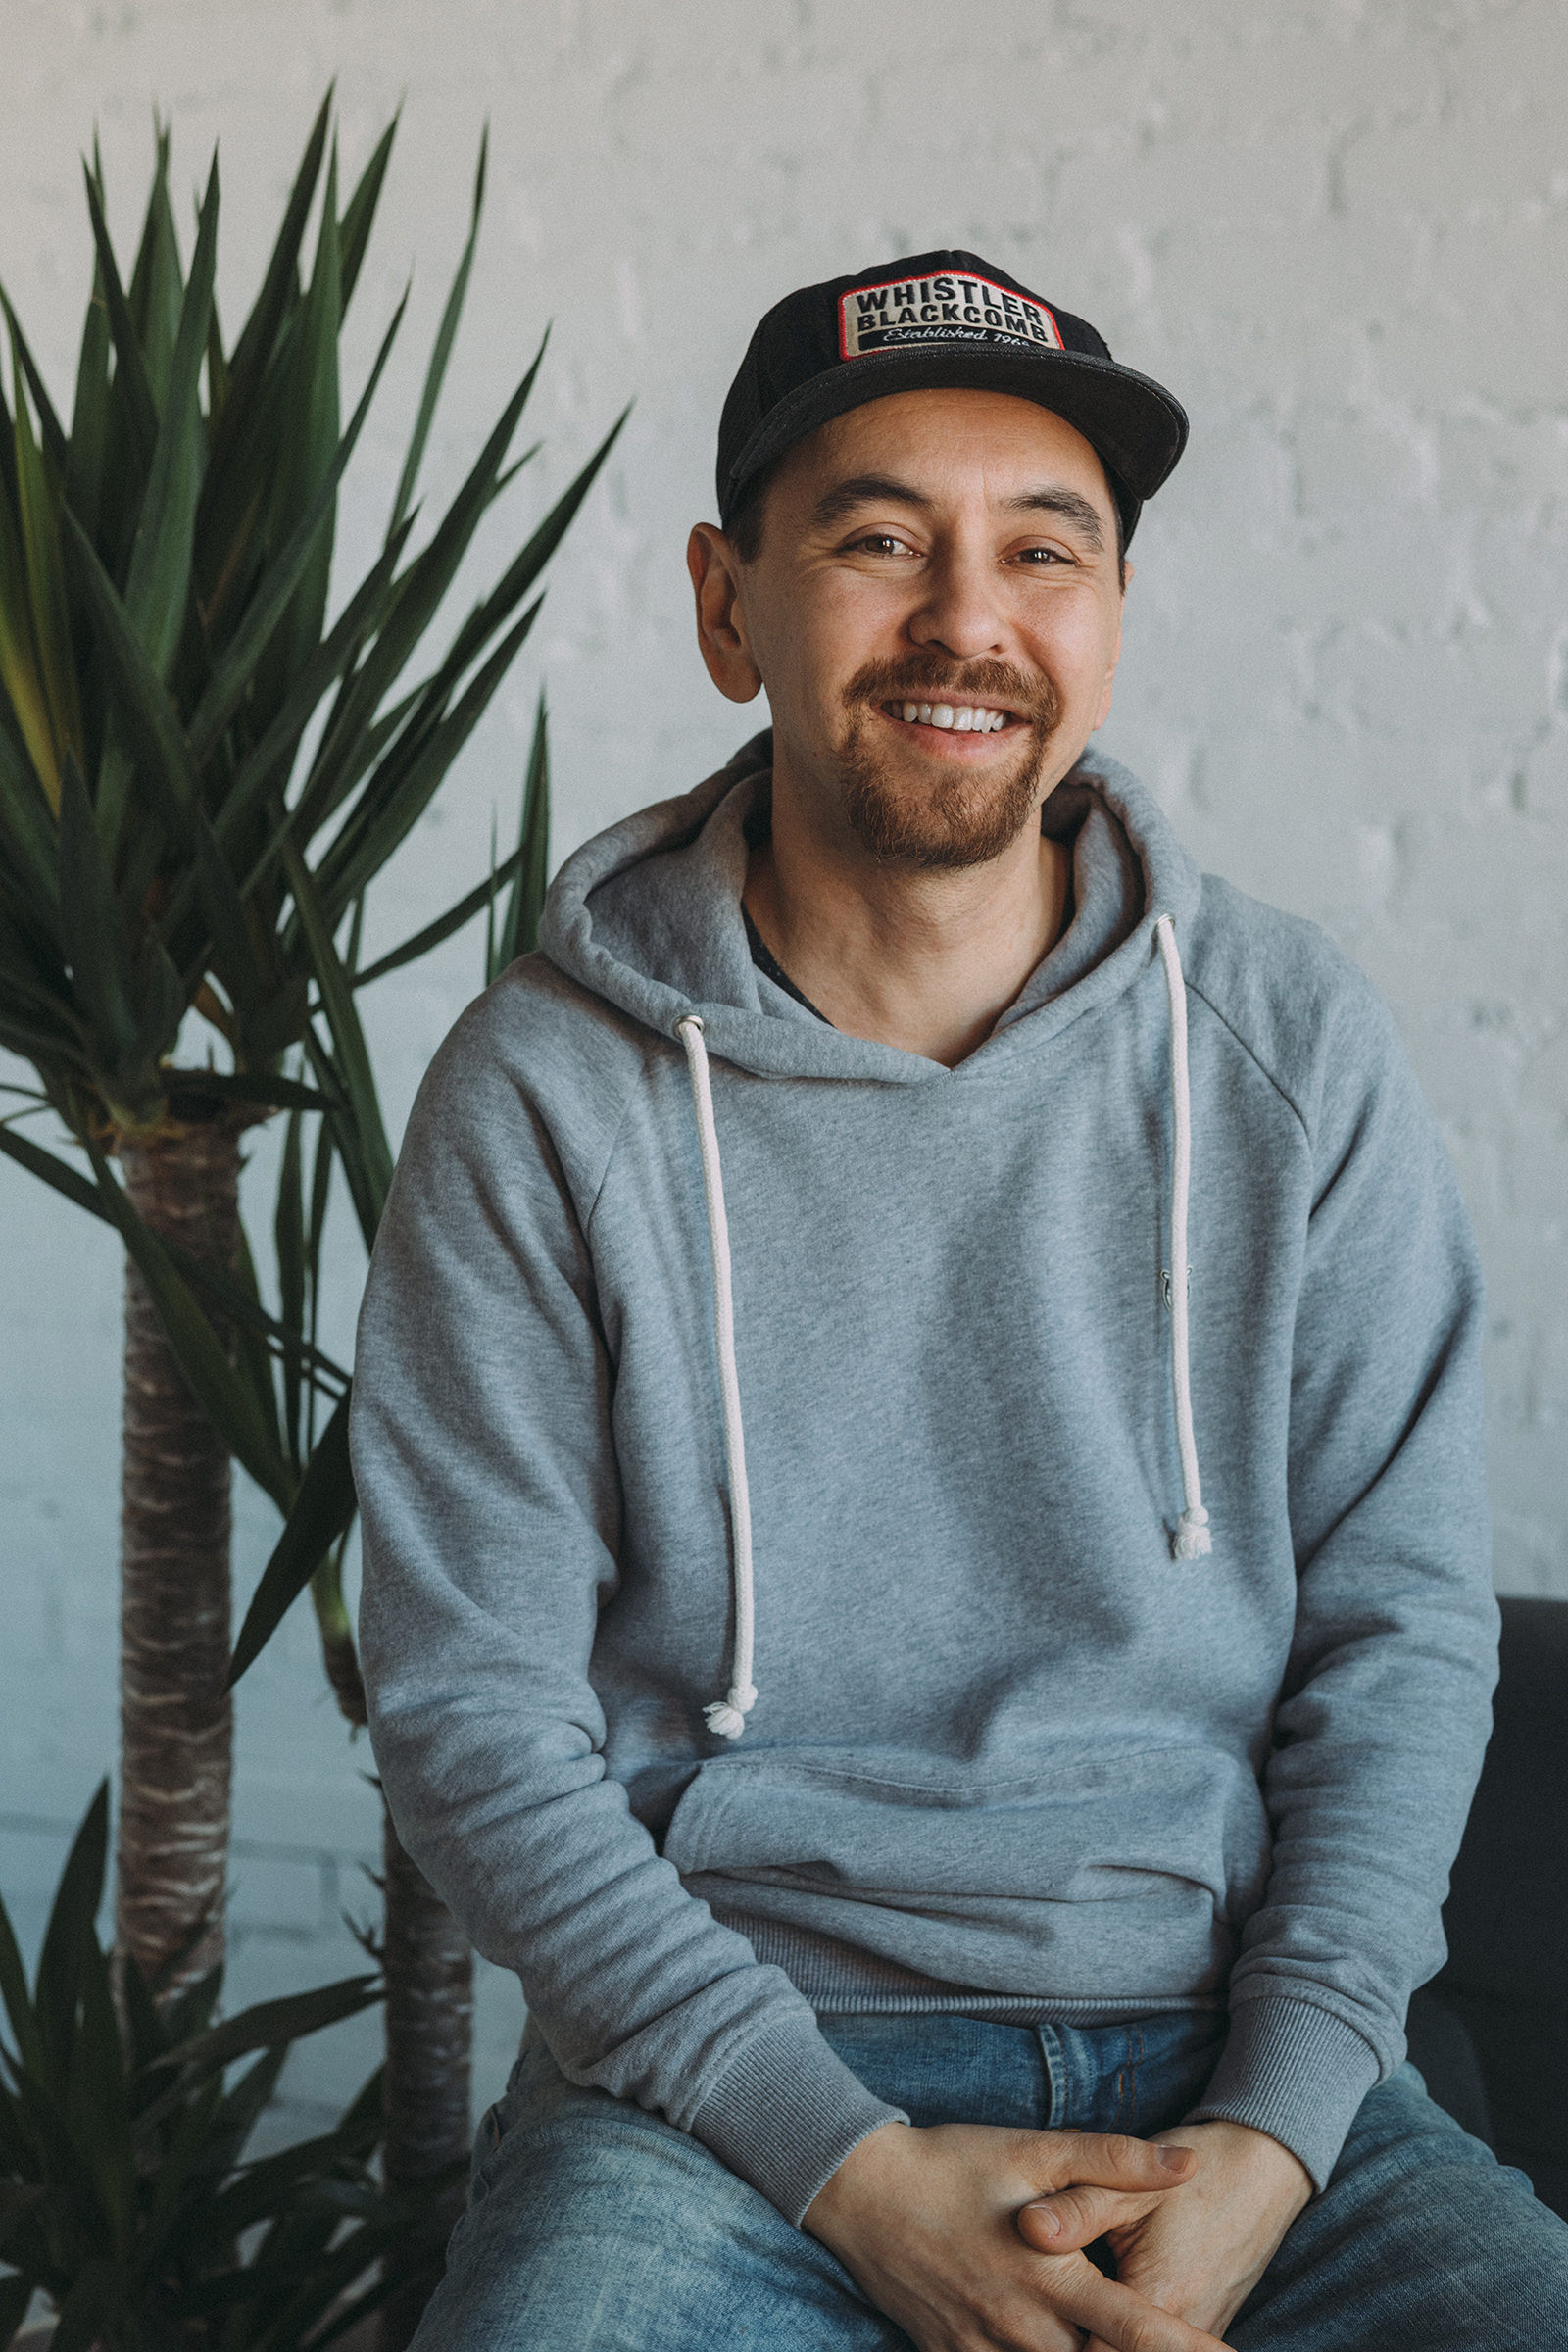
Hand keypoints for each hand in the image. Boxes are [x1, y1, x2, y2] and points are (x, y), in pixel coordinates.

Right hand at [803, 2118, 1228, 2350]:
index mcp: (1051, 2275)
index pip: (1137, 2331)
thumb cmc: (952, 2163)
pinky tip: (1050, 2343)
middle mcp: (1022, 2325)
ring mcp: (983, 2350)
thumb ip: (1115, 2160)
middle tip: (1179, 2345)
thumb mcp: (1034, 2149)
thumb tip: (1187, 2164)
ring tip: (1108, 2345)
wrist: (860, 2191)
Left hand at [1016, 2119, 1312, 2346]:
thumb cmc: (1199, 2171)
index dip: (1059, 2337)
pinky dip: (1131, 2333)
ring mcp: (1201, 2328)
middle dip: (1079, 2336)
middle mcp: (1185, 2325)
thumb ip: (1077, 2210)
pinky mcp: (1208, 2321)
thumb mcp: (1131, 2184)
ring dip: (1105, 2336)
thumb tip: (1026, 2227)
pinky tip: (1105, 2308)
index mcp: (1158, 2297)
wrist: (1267, 2166)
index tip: (1028, 2319)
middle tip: (1043, 2316)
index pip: (1097, 2349)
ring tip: (1069, 2316)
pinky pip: (1164, 2344)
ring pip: (1142, 2351)